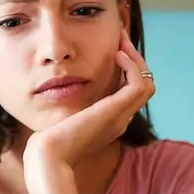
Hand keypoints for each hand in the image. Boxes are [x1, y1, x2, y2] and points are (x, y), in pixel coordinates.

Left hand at [25, 28, 154, 167]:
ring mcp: (122, 117)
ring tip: (120, 41)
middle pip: (142, 86)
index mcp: (109, 123)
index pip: (128, 94)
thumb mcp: (62, 118)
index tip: (111, 50)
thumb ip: (68, 105)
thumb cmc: (48, 141)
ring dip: (136, 59)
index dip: (124, 71)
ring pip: (146, 83)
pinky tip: (116, 54)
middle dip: (133, 60)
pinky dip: (132, 66)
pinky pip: (140, 84)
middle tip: (120, 37)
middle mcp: (120, 120)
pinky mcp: (119, 111)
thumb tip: (58, 87)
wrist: (50, 156)